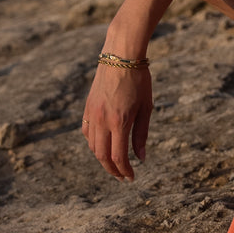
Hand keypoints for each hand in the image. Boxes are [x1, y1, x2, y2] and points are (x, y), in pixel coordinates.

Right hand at [82, 62, 152, 181]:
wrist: (121, 54)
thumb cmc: (139, 79)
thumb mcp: (146, 108)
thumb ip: (141, 134)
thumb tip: (141, 158)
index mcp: (119, 121)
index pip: (118, 157)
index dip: (124, 171)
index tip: (131, 178)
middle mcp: (102, 120)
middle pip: (102, 156)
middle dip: (113, 170)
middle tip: (123, 177)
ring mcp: (92, 113)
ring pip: (93, 146)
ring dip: (103, 158)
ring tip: (115, 163)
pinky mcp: (88, 107)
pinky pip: (87, 132)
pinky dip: (94, 143)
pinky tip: (104, 145)